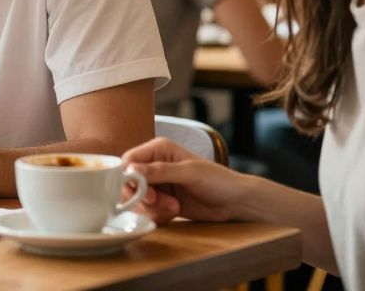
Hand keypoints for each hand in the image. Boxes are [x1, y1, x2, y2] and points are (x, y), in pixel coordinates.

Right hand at [121, 138, 249, 223]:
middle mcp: (153, 165)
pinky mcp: (161, 201)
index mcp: (158, 149)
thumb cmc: (217, 180)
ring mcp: (157, 184)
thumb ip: (159, 171)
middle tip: (163, 203)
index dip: (130, 179)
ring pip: (137, 200)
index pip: (128, 162)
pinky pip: (147, 210)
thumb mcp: (189, 172)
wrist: (235, 202)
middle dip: (144, 198)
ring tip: (174, 208)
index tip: (147, 194)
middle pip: (129, 184)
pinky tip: (174, 212)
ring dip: (153, 208)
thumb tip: (131, 169)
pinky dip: (157, 215)